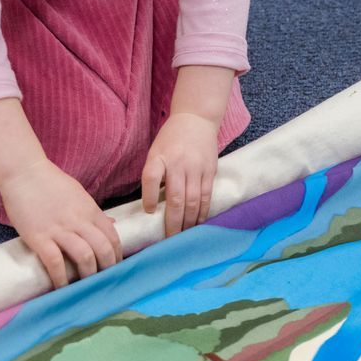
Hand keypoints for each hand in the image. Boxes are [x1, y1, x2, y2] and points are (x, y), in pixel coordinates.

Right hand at [0, 158, 122, 286]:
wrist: (23, 173)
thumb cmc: (51, 183)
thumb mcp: (79, 195)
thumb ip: (95, 212)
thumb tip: (112, 225)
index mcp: (90, 210)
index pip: (113, 237)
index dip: (117, 255)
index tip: (115, 267)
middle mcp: (79, 221)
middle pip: (103, 249)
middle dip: (107, 269)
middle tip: (104, 281)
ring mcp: (59, 229)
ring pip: (84, 256)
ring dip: (88, 275)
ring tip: (86, 286)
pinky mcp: (39, 237)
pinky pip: (55, 262)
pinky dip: (61, 278)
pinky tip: (62, 287)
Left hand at [142, 112, 219, 236]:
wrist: (197, 119)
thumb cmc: (171, 139)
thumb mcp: (156, 151)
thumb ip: (154, 175)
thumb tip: (153, 206)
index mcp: (160, 157)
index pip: (151, 177)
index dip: (149, 197)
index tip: (150, 212)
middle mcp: (178, 163)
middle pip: (175, 197)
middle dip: (172, 222)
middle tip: (169, 241)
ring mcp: (197, 168)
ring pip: (193, 201)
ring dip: (188, 221)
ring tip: (184, 236)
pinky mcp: (210, 171)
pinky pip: (206, 196)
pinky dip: (202, 212)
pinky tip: (198, 223)